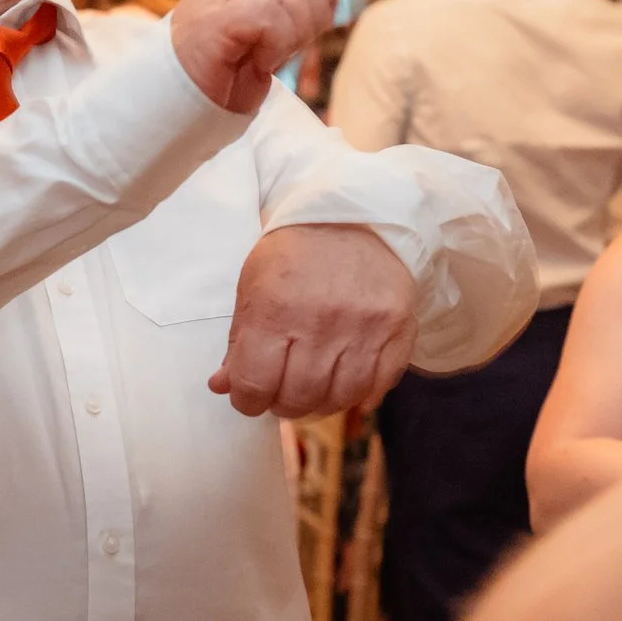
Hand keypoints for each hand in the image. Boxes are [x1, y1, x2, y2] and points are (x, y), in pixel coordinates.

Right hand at [169, 0, 338, 113]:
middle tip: (297, 46)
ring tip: (277, 56)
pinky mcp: (214, 21)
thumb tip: (325, 2)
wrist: (165, 109)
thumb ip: (282, 18)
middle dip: (315, 10)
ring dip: (298, 29)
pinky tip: (263, 63)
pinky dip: (278, 41)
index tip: (313, 26)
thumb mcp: (259, 45)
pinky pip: (268, 14)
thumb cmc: (214, 84)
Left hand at [209, 224, 417, 417]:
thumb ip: (239, 339)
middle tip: (281, 395)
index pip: (255, 384)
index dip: (246, 401)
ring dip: (322, 404)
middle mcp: (320, 323)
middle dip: (283, 405)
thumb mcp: (254, 285)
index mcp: (275, 310)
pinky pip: (380, 384)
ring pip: (340, 397)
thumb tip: (224, 385)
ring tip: (313, 392)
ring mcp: (363, 329)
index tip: (248, 398)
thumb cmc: (295, 252)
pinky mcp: (397, 330)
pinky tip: (347, 388)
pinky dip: (362, 396)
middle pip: (299, 397)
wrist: (356, 215)